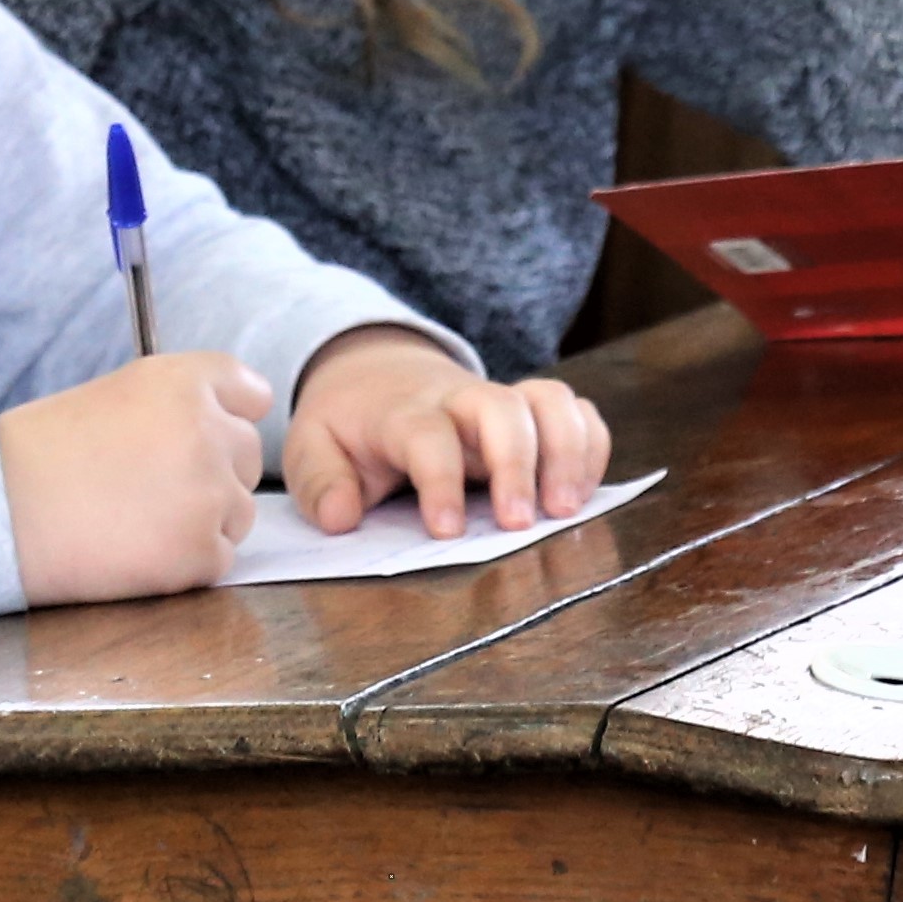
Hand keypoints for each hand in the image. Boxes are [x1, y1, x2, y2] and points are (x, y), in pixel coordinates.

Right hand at [0, 348, 270, 603]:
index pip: (251, 395)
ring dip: (201, 521)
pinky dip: (185, 563)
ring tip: (134, 519)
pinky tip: (135, 551)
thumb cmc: (44, 453)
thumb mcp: (120, 392)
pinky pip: (218, 558)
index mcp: (185, 381)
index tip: (198, 439)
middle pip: (248, 457)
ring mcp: (209, 493)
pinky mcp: (199, 552)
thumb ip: (183, 399)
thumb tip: (247, 411)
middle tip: (150, 490)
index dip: (226, 420)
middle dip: (213, 474)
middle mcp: (209, 430)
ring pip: (238, 511)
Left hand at [280, 327, 611, 539]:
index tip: (446, 531)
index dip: (440, 480)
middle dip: (517, 464)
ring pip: (549, 400)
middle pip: (502, 408)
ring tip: (566, 509)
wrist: (376, 371)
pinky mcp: (530, 410)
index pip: (428, 436)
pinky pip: (576, 410)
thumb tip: (341, 517)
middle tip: (520, 524)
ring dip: (567, 451)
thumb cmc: (349, 424)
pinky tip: (584, 490)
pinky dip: (591, 444)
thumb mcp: (311, 447)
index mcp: (404, 413)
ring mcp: (502, 400)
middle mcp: (460, 400)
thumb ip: (320, 482)